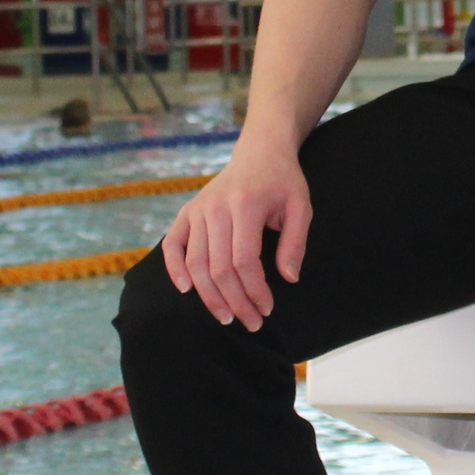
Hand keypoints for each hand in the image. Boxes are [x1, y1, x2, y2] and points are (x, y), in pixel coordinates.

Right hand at [162, 139, 309, 328]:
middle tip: (250, 322)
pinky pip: (172, 245)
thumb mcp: (301, 206)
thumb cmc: (283, 182)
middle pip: (218, 267)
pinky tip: (186, 290)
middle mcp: (215, 207)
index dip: (254, 290)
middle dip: (235, 301)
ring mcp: (197, 209)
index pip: (244, 260)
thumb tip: (289, 278)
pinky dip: (174, 269)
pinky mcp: (187, 212)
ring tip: (226, 317)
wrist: (260, 152)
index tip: (267, 308)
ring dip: (209, 296)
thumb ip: (295, 243)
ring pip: (195, 263)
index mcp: (245, 205)